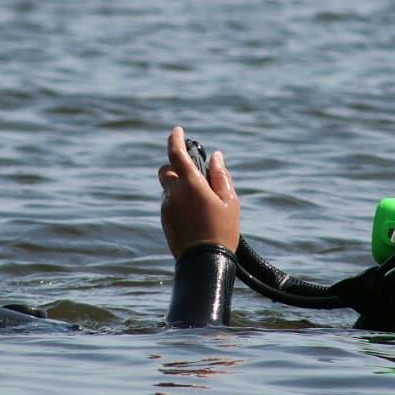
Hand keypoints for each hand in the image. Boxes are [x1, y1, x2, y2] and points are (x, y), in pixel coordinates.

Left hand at [158, 126, 240, 258]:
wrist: (204, 264)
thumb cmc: (222, 231)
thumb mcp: (229, 201)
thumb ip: (221, 176)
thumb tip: (216, 157)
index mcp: (191, 184)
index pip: (176, 153)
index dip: (175, 139)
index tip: (178, 130)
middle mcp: (174, 193)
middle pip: (167, 170)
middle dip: (176, 167)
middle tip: (195, 175)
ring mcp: (167, 208)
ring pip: (169, 189)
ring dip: (181, 188)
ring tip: (202, 204)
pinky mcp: (164, 221)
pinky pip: (170, 204)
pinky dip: (179, 202)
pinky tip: (195, 217)